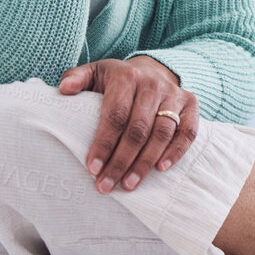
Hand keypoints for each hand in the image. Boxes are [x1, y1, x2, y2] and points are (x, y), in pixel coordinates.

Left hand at [58, 55, 197, 193]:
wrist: (151, 70)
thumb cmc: (117, 80)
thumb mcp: (95, 73)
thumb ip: (77, 78)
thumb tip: (64, 89)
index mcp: (127, 77)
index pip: (115, 115)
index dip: (104, 143)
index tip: (92, 168)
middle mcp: (153, 84)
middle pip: (138, 128)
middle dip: (121, 160)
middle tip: (107, 185)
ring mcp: (174, 94)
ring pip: (162, 133)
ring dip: (146, 162)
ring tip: (129, 185)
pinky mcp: (191, 104)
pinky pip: (188, 131)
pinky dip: (177, 151)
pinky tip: (161, 169)